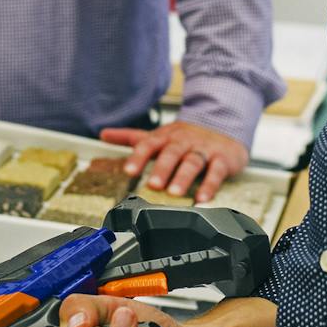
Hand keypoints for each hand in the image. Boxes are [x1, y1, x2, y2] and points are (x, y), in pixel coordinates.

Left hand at [100, 120, 247, 202]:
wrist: (224, 128)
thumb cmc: (186, 137)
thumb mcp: (158, 135)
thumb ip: (131, 137)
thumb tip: (103, 134)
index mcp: (166, 136)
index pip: (149, 144)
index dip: (138, 157)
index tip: (129, 171)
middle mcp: (184, 141)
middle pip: (172, 152)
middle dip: (163, 168)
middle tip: (154, 185)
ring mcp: (203, 149)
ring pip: (193, 161)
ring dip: (184, 177)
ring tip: (175, 193)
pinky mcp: (222, 159)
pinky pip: (216, 171)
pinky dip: (210, 185)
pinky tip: (202, 198)